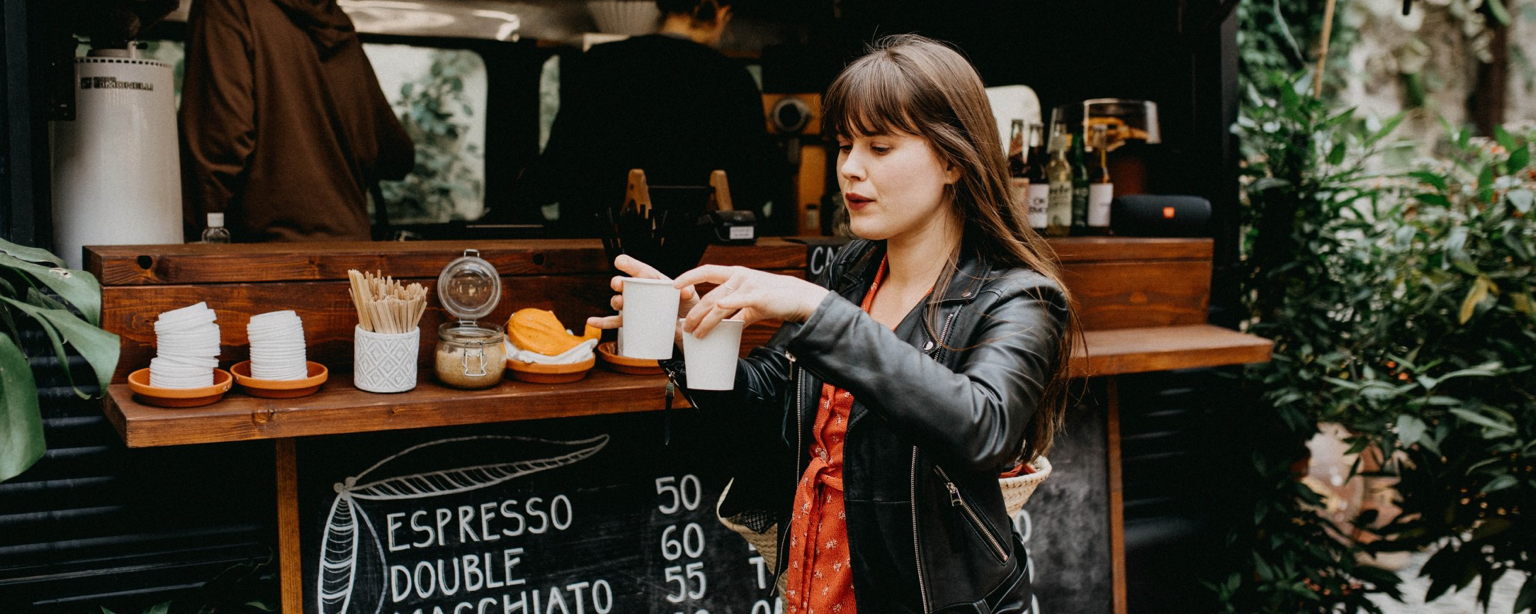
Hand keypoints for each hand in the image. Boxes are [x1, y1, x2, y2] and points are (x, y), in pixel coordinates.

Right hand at [585, 255, 698, 333]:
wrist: (686, 325)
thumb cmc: (687, 306)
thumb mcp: (691, 297)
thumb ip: (689, 292)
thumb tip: (684, 291)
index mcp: (653, 281)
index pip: (640, 270)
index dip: (629, 264)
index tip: (620, 261)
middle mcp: (640, 292)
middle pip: (625, 285)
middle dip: (618, 283)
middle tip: (618, 284)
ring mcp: (634, 307)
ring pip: (619, 302)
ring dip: (615, 301)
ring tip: (619, 303)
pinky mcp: (632, 322)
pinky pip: (614, 322)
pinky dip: (602, 322)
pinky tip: (592, 321)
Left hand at [672, 266, 829, 338]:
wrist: (799, 297)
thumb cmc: (774, 298)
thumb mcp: (751, 301)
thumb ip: (737, 311)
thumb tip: (725, 327)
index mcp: (735, 274)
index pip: (707, 270)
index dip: (690, 276)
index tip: (674, 284)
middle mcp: (739, 276)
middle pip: (710, 295)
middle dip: (695, 312)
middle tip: (686, 326)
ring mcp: (749, 285)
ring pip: (720, 303)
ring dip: (706, 320)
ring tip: (697, 332)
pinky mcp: (759, 296)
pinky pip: (740, 301)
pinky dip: (729, 304)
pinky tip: (719, 309)